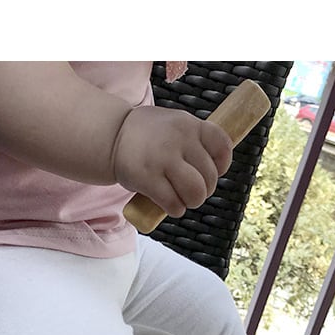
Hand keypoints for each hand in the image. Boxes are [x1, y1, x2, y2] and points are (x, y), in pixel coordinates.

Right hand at [113, 107, 232, 216]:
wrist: (111, 136)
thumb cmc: (148, 135)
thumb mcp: (175, 124)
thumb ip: (196, 140)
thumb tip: (218, 167)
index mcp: (190, 125)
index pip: (222, 147)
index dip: (222, 165)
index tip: (210, 171)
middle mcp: (179, 140)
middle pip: (210, 177)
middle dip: (205, 190)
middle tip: (192, 191)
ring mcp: (162, 159)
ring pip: (195, 192)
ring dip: (193, 201)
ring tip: (184, 200)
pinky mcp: (147, 178)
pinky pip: (173, 203)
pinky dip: (176, 209)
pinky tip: (170, 206)